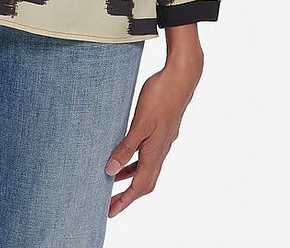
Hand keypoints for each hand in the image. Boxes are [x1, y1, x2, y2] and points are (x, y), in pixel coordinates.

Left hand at [104, 43, 203, 217]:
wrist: (181, 76)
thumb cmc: (161, 96)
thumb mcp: (139, 122)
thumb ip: (126, 146)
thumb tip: (110, 170)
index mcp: (155, 152)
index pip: (140, 186)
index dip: (125, 201)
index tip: (109, 212)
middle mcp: (161, 150)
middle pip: (144, 182)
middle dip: (127, 195)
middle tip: (108, 203)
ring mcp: (163, 140)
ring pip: (146, 168)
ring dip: (130, 177)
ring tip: (112, 182)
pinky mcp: (162, 130)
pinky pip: (147, 154)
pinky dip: (135, 160)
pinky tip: (126, 153)